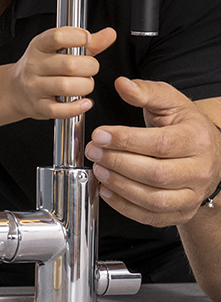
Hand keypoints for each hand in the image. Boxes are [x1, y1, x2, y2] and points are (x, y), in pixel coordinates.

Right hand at [9, 26, 116, 119]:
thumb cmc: (42, 68)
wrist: (16, 90)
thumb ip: (86, 44)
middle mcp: (34, 65)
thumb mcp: (59, 50)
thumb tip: (109, 34)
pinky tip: (84, 102)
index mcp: (39, 47)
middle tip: (90, 69)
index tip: (87, 39)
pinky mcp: (39, 106)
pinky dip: (77, 107)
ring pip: (66, 87)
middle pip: (69, 64)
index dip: (77, 37)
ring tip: (85, 85)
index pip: (56, 37)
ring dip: (85, 86)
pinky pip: (60, 110)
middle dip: (89, 67)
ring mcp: (35, 87)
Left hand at [86, 77, 220, 225]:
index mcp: (197, 139)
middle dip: (117, 163)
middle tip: (93, 152)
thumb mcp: (170, 102)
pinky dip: (125, 207)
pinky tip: (106, 191)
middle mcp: (199, 170)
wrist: (208, 153)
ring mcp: (192, 194)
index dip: (125, 141)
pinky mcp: (182, 212)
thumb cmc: (184, 127)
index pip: (160, 143)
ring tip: (98, 169)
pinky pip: (152, 217)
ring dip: (119, 186)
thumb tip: (122, 84)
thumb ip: (146, 92)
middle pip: (155, 173)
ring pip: (154, 199)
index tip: (99, 135)